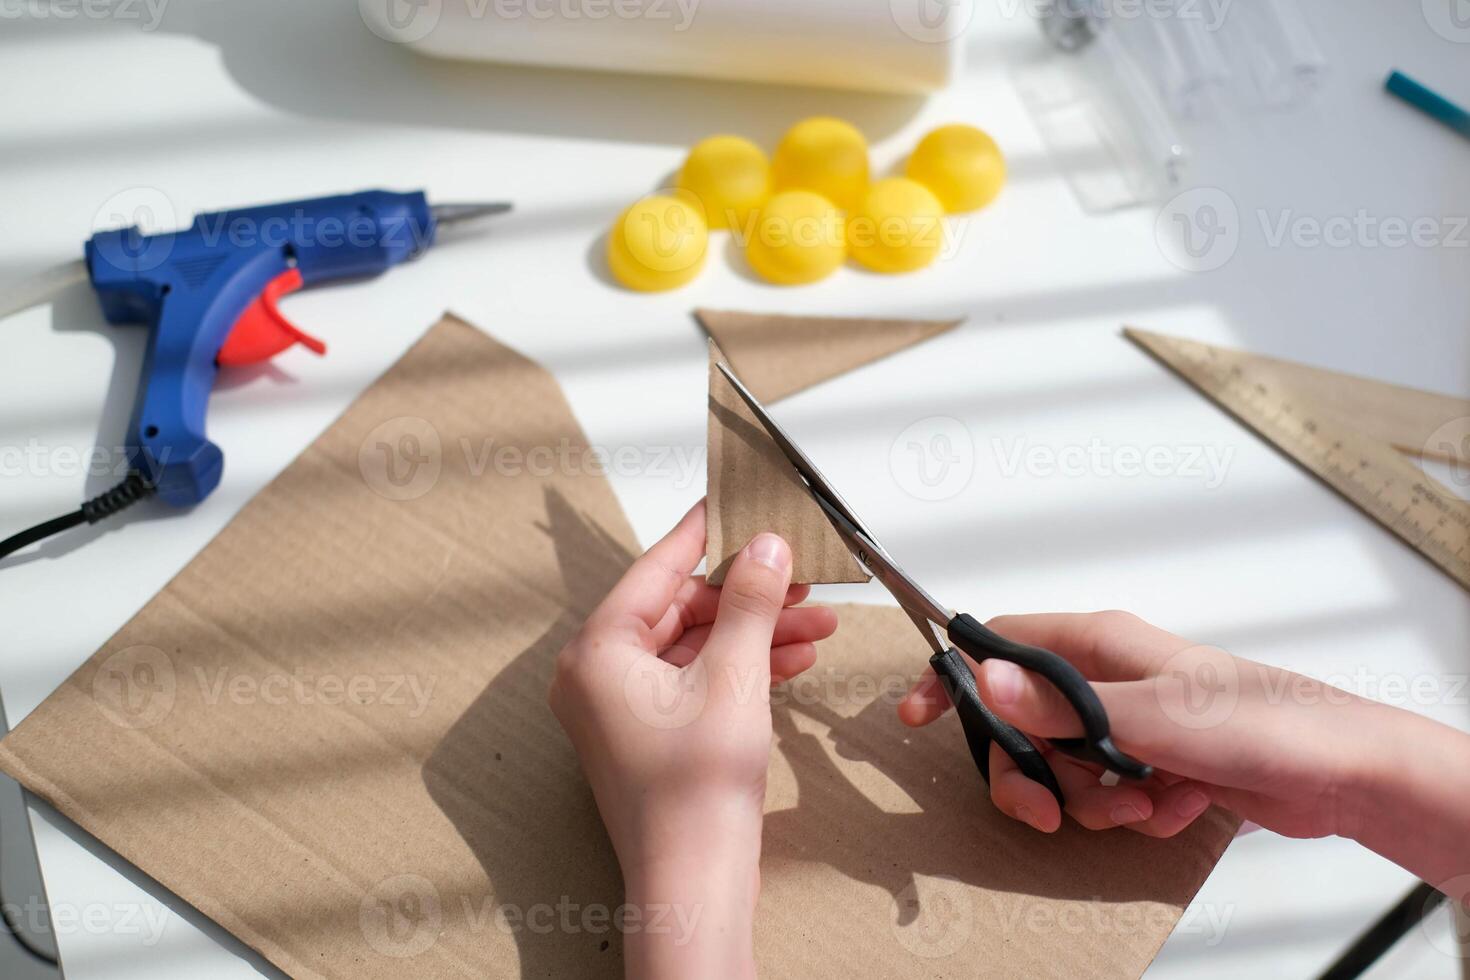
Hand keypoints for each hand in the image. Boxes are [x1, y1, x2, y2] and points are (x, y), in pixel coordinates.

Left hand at [549, 501, 836, 978]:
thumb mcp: (735, 675)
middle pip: (680, 607)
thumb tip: (765, 547)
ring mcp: (625, 709)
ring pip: (698, 645)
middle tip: (798, 572)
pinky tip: (795, 657)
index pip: (655, 569)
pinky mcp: (654, 735)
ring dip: (757, 631)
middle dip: (749, 594)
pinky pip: (700, 680)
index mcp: (598, 652)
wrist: (697, 882)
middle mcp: (600, 676)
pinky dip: (746, 666)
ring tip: (816, 619)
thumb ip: (751, 602)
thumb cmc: (694, 794)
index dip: (703, 533)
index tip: (733, 501)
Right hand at [898, 611, 1455, 842]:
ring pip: (1063, 768)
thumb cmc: (1260, 720)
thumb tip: (983, 678)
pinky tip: (1176, 804)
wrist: (1340, 773)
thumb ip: (1060, 703)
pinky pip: (1106, 793)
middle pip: (1022, 724)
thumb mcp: (1149, 714)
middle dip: (1032, 773)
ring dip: (1093, 800)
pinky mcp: (1153, 763)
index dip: (953, 676)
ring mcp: (1129, 722)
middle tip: (1047, 809)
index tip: (918, 715)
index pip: (996, 643)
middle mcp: (1106, 677)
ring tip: (1144, 801)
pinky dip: (1133, 810)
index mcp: (1096, 643)